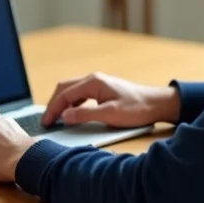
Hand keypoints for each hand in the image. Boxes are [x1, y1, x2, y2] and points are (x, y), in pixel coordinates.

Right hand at [41, 72, 180, 127]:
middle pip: (65, 88)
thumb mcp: (109, 114)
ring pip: (72, 91)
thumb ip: (84, 115)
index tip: (47, 122)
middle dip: (53, 104)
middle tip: (47, 121)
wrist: (157, 104)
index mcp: (93, 82)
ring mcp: (98, 84)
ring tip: (56, 119)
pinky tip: (72, 115)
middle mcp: (93, 80)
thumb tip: (64, 117)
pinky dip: (72, 104)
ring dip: (62, 104)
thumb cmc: (137, 108)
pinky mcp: (103, 91)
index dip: (53, 109)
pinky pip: (81, 95)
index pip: (64, 94)